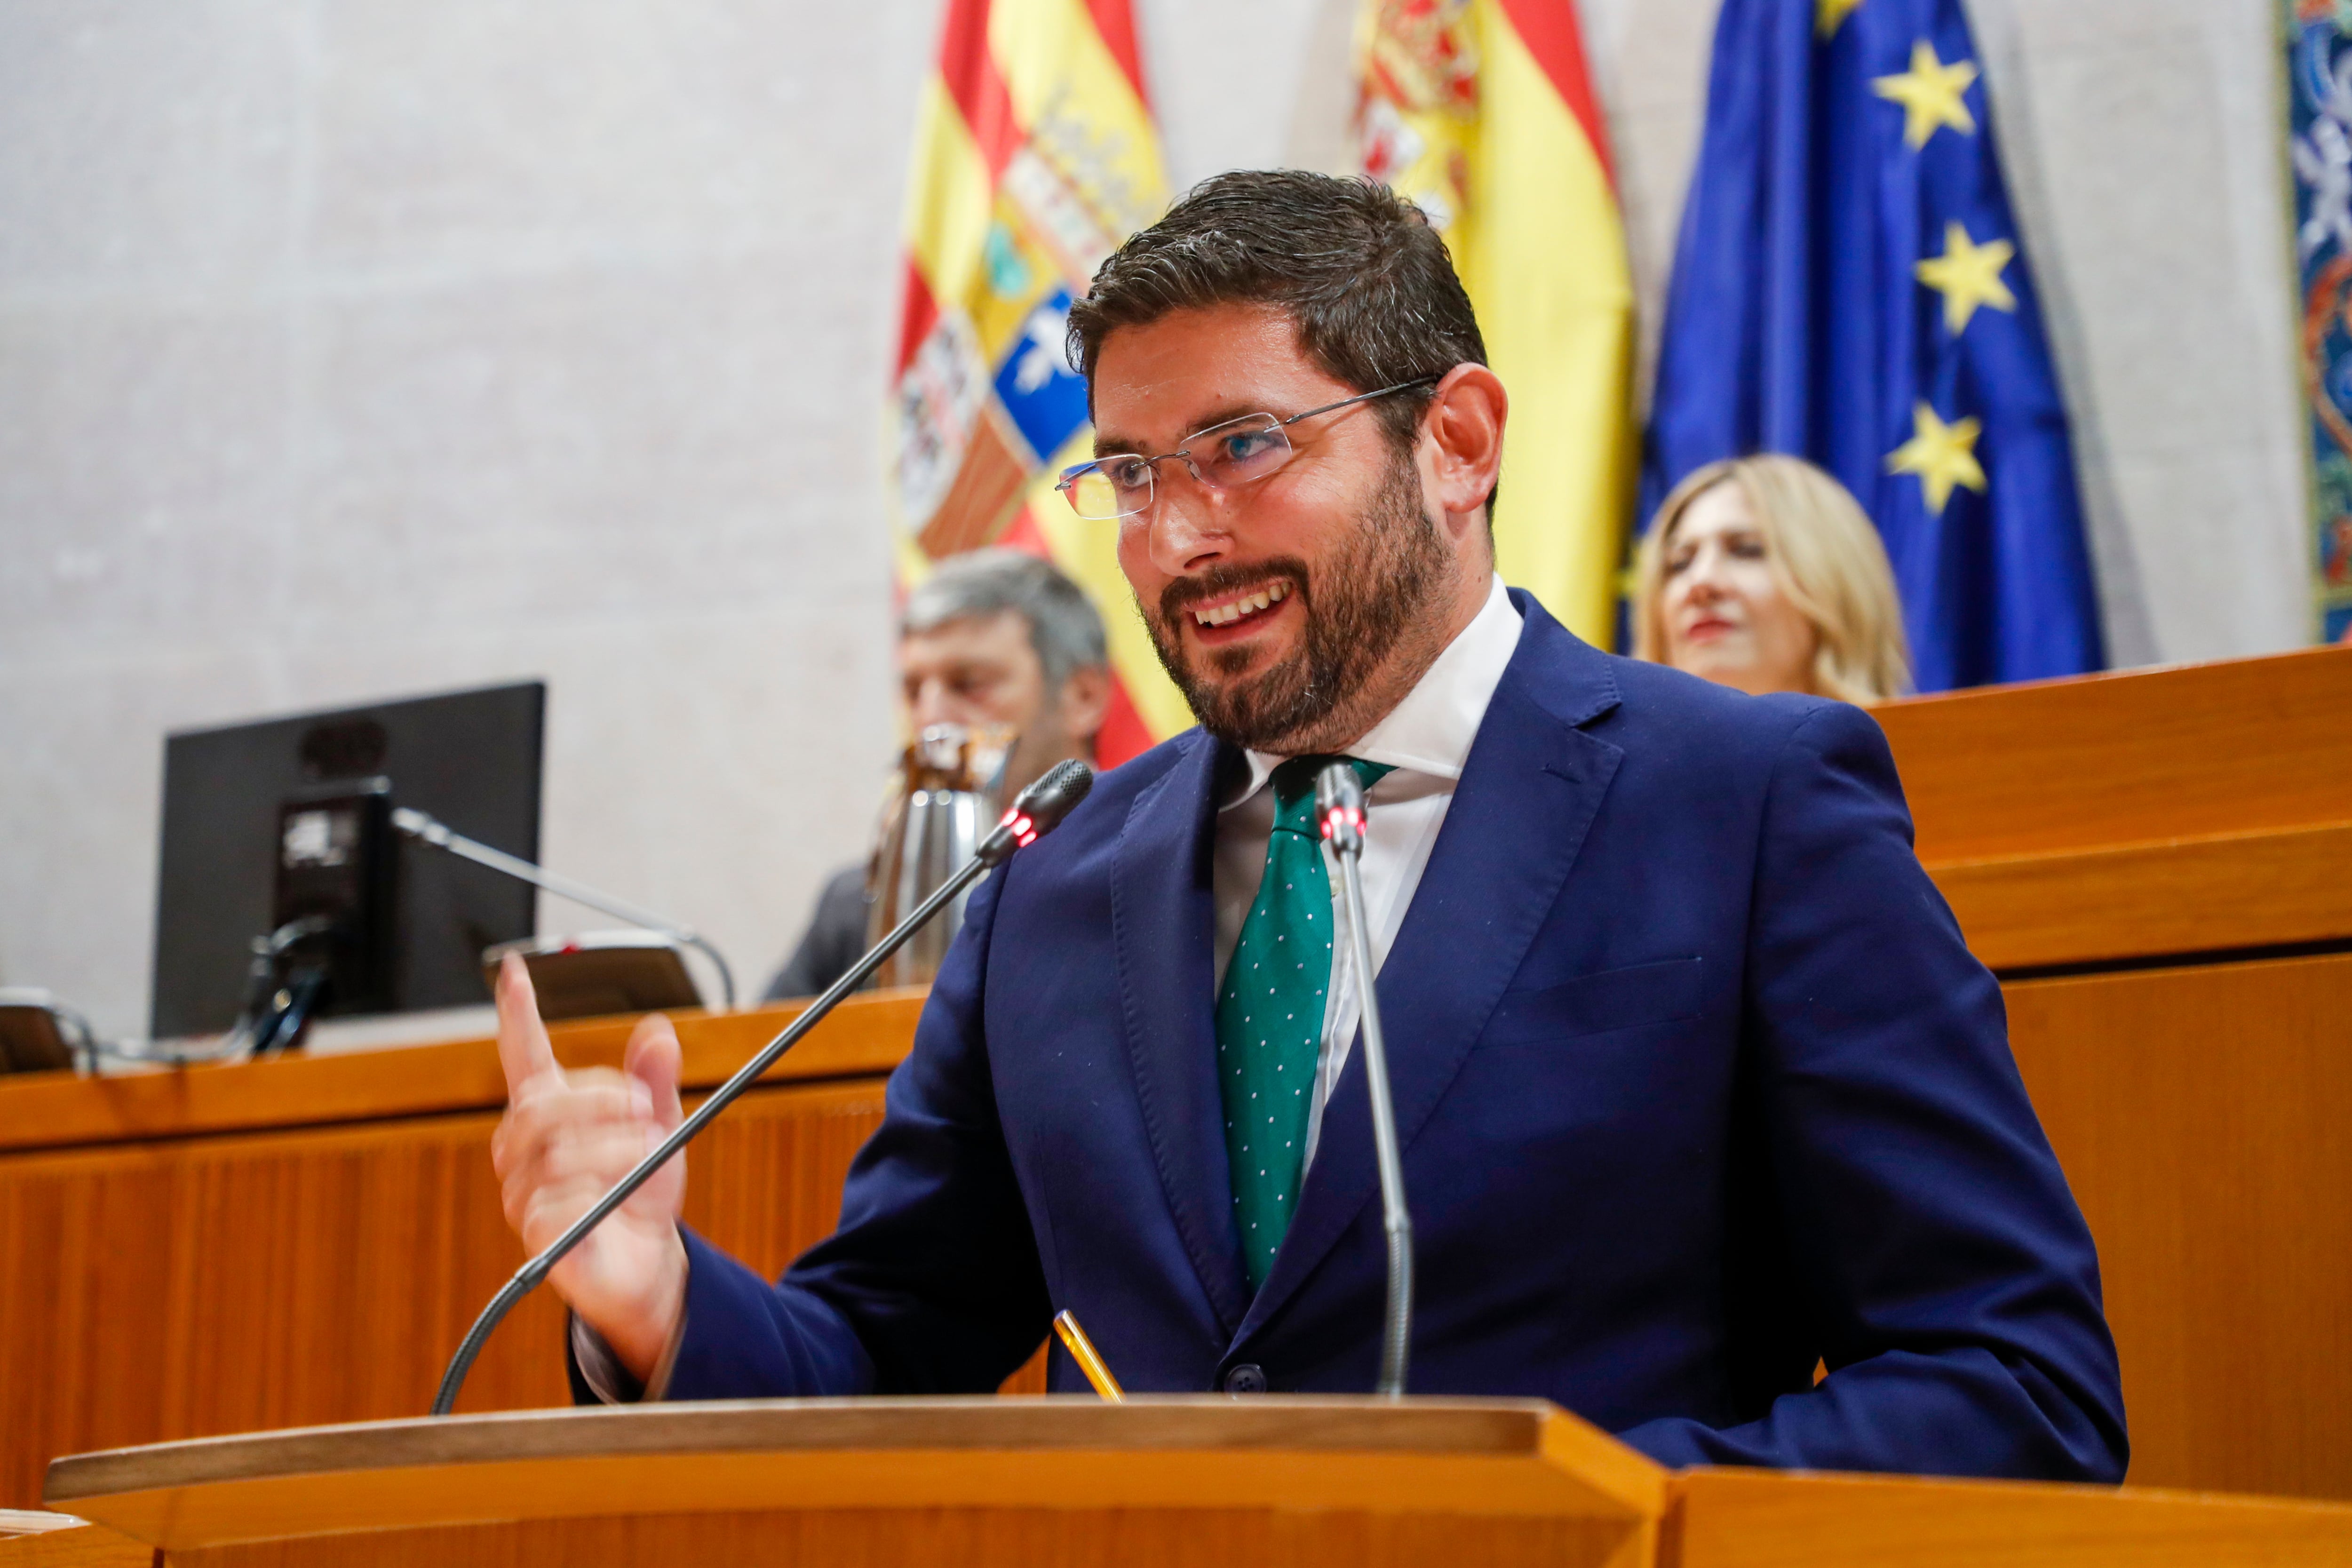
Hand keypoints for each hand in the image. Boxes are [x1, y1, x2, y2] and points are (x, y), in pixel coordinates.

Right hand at [488, 953, 688, 1380]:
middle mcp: (525, 1150)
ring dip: (610, 1148)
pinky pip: (556, 1202)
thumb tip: (658, 1032)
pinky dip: (596, 1195)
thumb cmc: (641, 1191)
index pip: (524, 1056)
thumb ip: (654, 1081)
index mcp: (550, 1114)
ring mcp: (524, 1192)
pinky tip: (614, 1199)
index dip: (517, 1015)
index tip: (513, 972)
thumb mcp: (660, 1127)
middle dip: (597, 1101)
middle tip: (642, 1109)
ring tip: (646, 1152)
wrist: (649, 1261)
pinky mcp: (536, 1232)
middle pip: (540, 1106)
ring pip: (551, 1153)